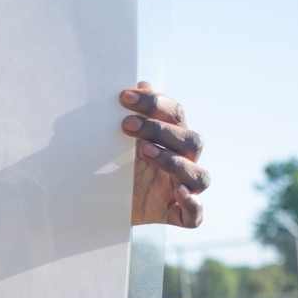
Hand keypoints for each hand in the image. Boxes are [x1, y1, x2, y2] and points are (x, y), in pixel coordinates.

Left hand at [121, 83, 207, 227]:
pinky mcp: (176, 215)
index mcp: (171, 138)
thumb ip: (132, 115)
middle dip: (161, 130)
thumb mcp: (115, 142)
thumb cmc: (112, 166)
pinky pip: (195, 215)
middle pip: (191, 141)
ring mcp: (181, 189)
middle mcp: (182, 162)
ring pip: (199, 176)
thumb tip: (142, 82)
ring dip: (175, 162)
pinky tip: (179, 193)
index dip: (155, 103)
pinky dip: (193, 205)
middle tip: (126, 125)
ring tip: (144, 151)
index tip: (124, 97)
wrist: (97, 205)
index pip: (176, 114)